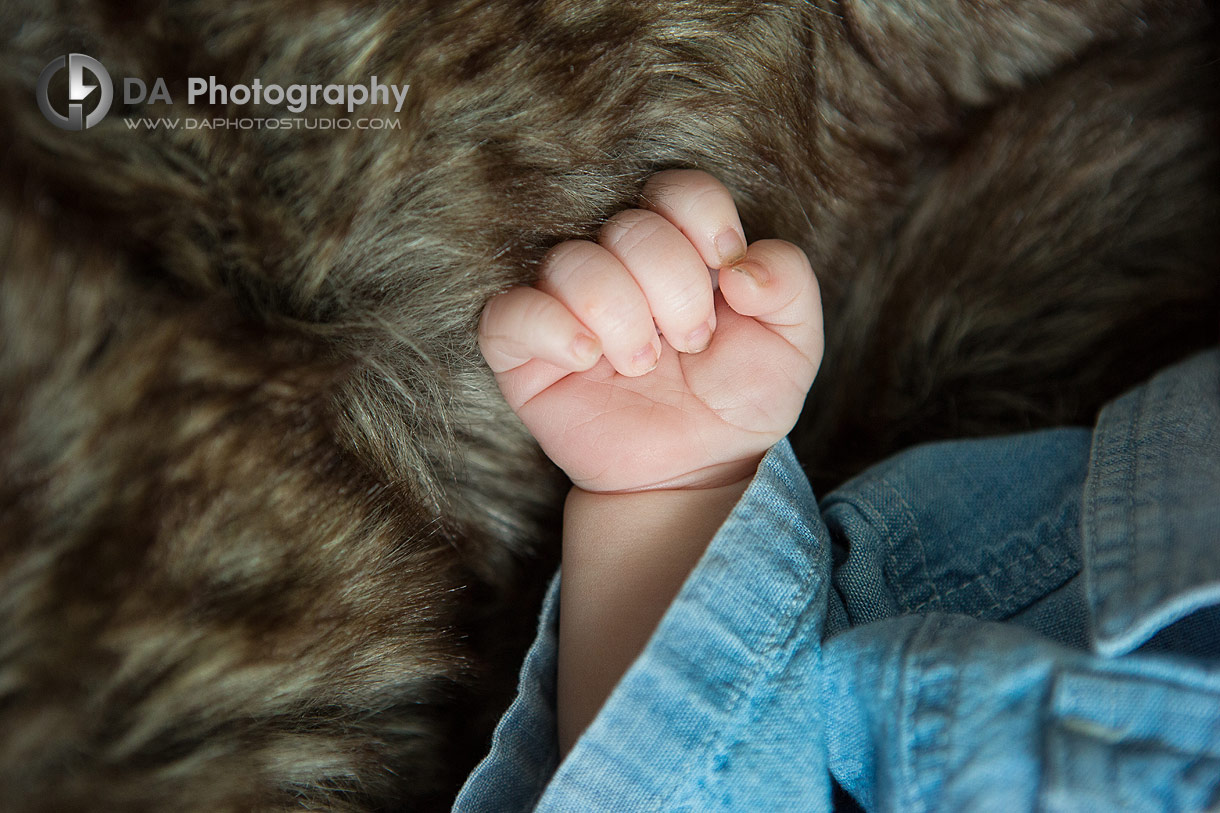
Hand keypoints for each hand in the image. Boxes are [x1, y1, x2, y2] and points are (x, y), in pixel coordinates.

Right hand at [479, 170, 822, 492]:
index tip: (729, 279)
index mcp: (680, 248)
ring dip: (623, 317)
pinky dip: (551, 329)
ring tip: (643, 365)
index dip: (703, 221)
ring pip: (573, 263)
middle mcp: (619, 266)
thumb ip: (789, 282)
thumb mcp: (793, 343)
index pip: (677, 189)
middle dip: (675, 289)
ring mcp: (566, 305)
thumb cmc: (737, 403)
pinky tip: (588, 359)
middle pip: (631, 227)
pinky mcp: (523, 353)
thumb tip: (740, 266)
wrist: (695, 474)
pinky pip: (509, 314)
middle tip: (690, 343)